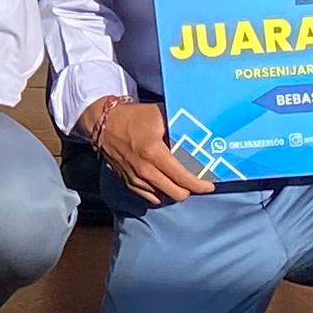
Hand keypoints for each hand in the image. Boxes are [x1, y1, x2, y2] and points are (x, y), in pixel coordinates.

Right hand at [78, 97, 211, 204]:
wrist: (103, 123)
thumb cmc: (132, 117)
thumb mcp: (158, 114)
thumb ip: (177, 123)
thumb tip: (199, 128)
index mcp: (154, 153)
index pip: (182, 178)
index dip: (199, 185)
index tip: (209, 185)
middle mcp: (145, 170)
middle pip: (176, 193)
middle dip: (189, 190)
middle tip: (196, 182)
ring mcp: (135, 178)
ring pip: (163, 197)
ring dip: (174, 191)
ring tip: (181, 182)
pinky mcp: (128, 182)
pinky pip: (149, 197)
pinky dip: (160, 193)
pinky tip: (166, 185)